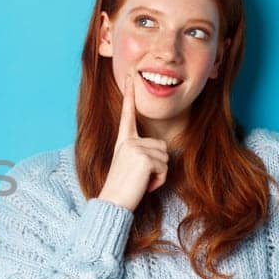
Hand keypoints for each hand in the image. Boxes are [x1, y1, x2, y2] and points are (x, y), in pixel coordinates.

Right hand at [97, 69, 169, 210]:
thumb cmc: (123, 188)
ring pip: (165, 158)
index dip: (129, 95)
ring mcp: (136, 148)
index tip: (130, 75)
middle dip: (158, 166)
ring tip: (141, 182)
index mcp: (123, 141)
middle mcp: (128, 141)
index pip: (128, 114)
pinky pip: (165, 168)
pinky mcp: (144, 158)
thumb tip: (160, 153)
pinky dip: (159, 181)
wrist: (113, 202)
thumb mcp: (130, 166)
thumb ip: (141, 154)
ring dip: (159, 175)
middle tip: (140, 178)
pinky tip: (145, 185)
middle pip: (162, 147)